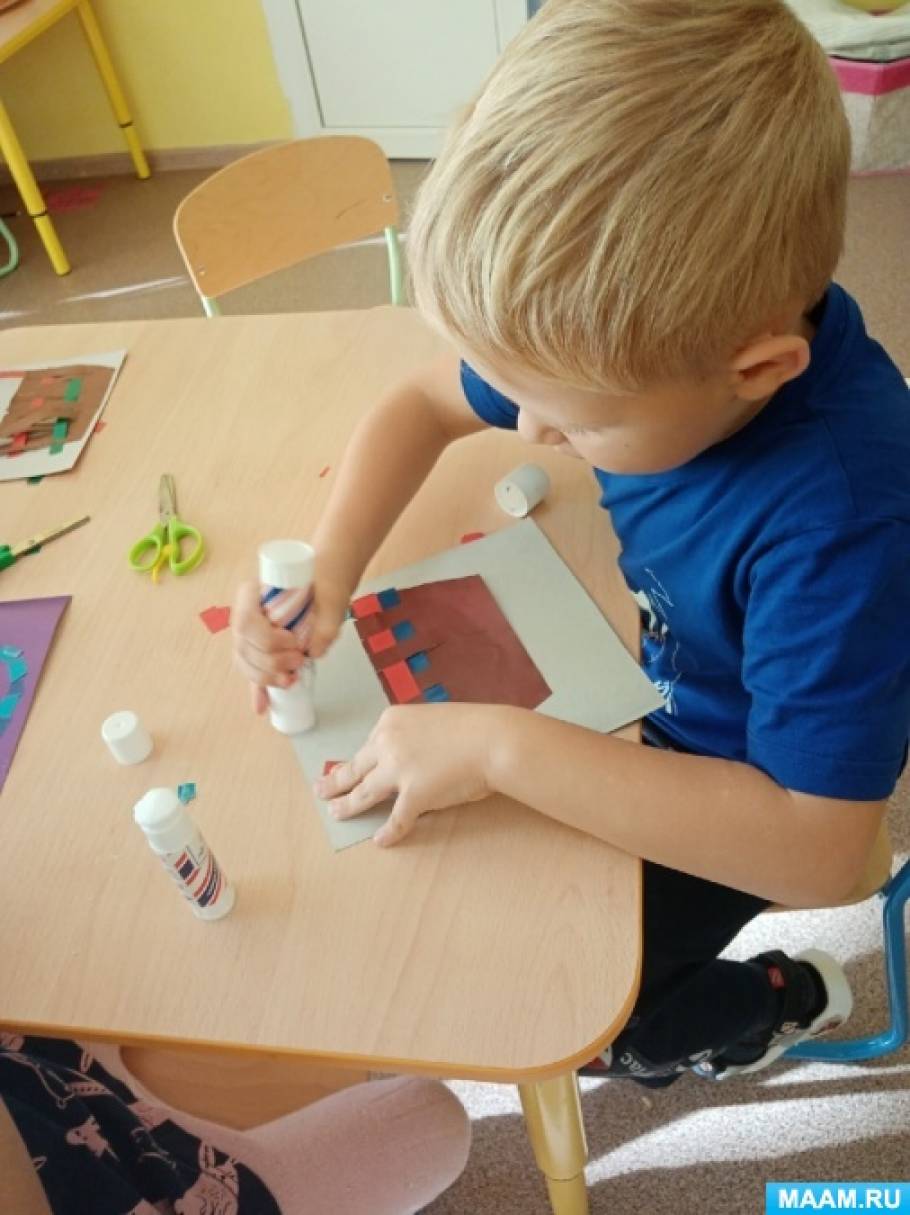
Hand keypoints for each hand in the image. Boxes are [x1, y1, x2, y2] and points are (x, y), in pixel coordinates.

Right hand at [232, 567, 351, 713]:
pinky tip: (262, 707)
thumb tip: (313, 653)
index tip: (293, 641)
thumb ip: (326, 624)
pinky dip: (257, 690)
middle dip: (270, 661)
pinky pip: (251, 670)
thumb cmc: (324, 585)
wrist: (324, 582)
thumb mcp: (331, 599)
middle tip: (300, 660)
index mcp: (253, 592)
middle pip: (244, 646)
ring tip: (291, 679)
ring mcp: (247, 632)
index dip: (266, 638)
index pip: (246, 621)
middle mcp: (243, 612)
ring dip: (266, 677)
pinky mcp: (257, 649)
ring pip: (244, 661)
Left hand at [315, 703, 504, 845]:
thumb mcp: (435, 720)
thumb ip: (416, 736)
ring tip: (336, 813)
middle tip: (321, 789)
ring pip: (364, 793)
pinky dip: (388, 832)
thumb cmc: (474, 728)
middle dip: (336, 780)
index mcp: (391, 721)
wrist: (494, 739)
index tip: (351, 767)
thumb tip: (410, 757)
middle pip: (355, 767)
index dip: (362, 759)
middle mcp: (387, 744)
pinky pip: (396, 819)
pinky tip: (380, 841)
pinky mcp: (413, 796)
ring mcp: (398, 771)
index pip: (369, 744)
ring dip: (348, 805)